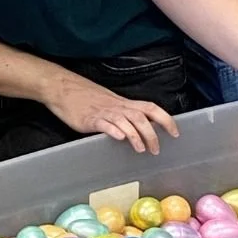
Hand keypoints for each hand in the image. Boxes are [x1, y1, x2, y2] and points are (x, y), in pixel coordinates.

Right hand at [43, 70, 178, 153]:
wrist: (62, 87)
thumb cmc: (84, 97)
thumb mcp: (108, 102)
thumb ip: (122, 114)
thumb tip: (138, 128)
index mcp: (123, 103)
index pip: (150, 107)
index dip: (165, 119)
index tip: (175, 132)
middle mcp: (116, 106)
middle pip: (141, 116)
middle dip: (152, 133)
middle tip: (156, 150)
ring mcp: (103, 112)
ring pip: (125, 120)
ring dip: (136, 135)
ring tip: (141, 149)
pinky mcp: (89, 119)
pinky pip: (104, 123)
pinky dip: (113, 130)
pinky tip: (119, 138)